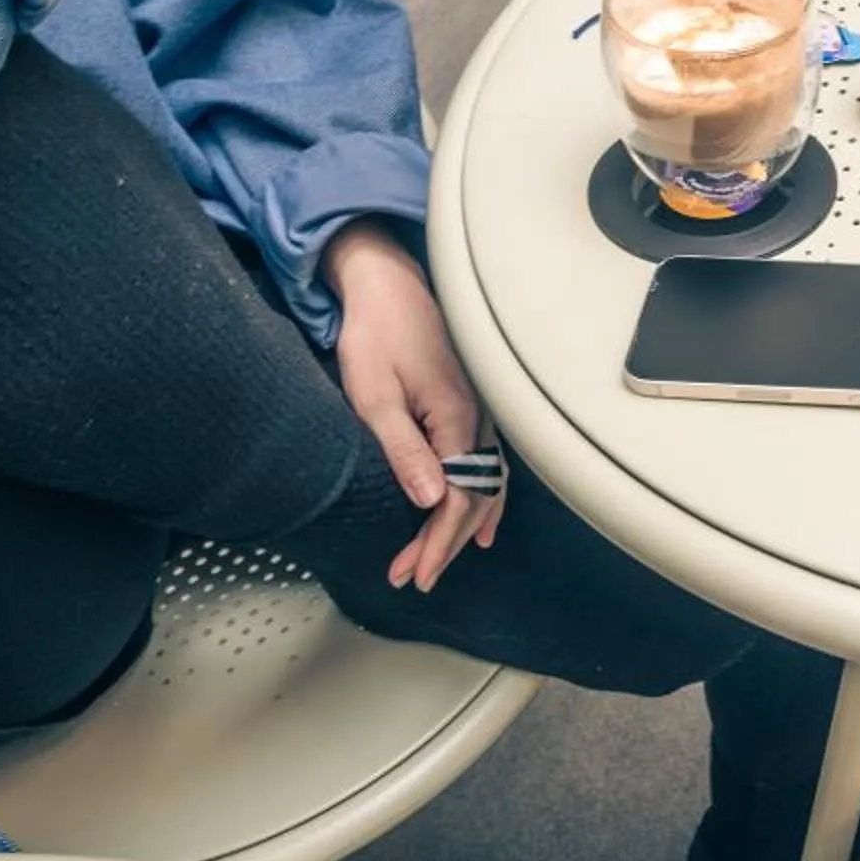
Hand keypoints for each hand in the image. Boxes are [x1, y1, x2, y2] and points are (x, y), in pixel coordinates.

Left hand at [324, 218, 503, 591]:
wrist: (384, 283)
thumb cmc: (374, 334)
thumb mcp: (375, 395)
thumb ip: (404, 450)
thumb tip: (428, 501)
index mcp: (455, 419)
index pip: (455, 498)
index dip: (435, 542)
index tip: (414, 574)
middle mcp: (476, 419)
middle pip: (474, 497)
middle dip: (444, 543)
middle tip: (415, 577)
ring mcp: (478, 411)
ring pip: (484, 483)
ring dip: (461, 524)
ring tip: (444, 559)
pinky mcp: (469, 404)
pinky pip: (485, 464)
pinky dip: (483, 497)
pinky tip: (481, 517)